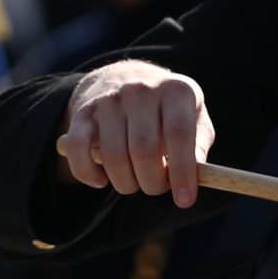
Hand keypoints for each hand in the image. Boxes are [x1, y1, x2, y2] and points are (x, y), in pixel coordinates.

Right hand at [59, 60, 213, 206]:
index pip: (178, 134)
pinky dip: (87, 173)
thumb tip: (196, 177)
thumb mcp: (194, 118)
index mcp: (175, 91)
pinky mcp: (83, 112)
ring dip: (125, 183)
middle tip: (156, 186)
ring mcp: (109, 100)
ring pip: (114, 157)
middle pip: (144, 151)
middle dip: (153, 183)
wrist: (124, 77)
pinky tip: (101, 181)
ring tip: (134, 181)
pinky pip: (79, 150)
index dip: (182, 172)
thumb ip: (198, 147)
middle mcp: (141, 90)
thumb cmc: (167, 110)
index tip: (184, 200)